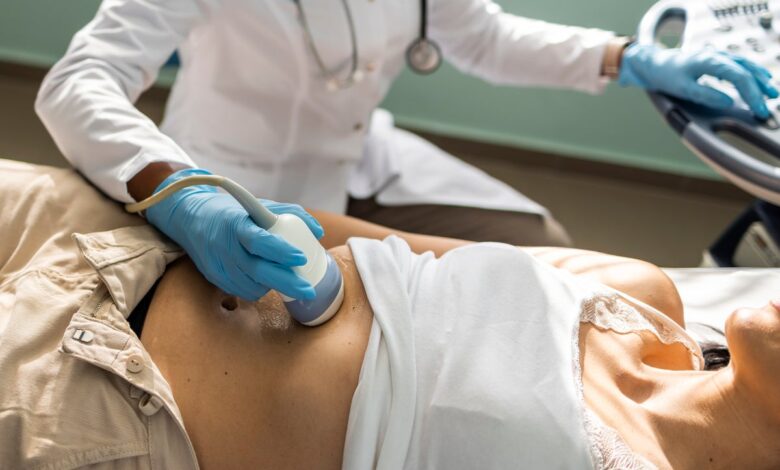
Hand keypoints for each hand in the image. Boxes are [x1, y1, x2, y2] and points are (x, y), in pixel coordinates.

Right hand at [145, 168, 323, 300]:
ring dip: (273, 286)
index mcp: (236, 223)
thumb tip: (318, 232)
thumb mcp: (259, 205)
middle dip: (286, 283)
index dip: (280, 251)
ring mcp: (217, 264)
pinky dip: (258, 289)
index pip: (259, 241)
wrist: (191, 218)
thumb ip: (291, 214)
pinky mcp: (213, 277)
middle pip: (257, 270)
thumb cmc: (234, 212)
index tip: (302, 258)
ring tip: (288, 280)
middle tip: (309, 290)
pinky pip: (241, 291)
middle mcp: (224, 245)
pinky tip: (266, 281)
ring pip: (250, 285)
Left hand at [619, 44, 778, 118]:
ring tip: (770, 92)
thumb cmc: (665, 76)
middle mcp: (717, 55)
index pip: (739, 76)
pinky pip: (739, 65)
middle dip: (760, 88)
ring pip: (745, 65)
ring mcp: (717, 56)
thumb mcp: (682, 88)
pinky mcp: (716, 60)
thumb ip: (705, 94)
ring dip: (759, 78)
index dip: (752, 94)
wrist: (653, 64)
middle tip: (770, 104)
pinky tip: (758, 81)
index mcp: (709, 61)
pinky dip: (750, 73)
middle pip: (746, 70)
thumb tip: (729, 102)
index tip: (759, 110)